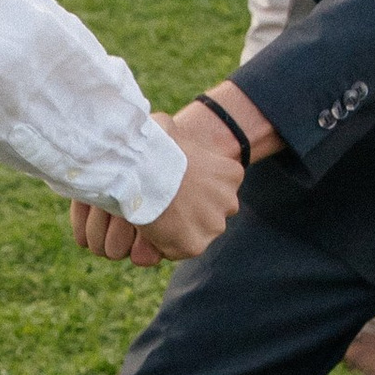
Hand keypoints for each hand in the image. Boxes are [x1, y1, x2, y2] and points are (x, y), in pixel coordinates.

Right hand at [69, 109, 245, 266]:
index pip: (219, 186)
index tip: (176, 183)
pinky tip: (153, 226)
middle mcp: (229, 201)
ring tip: (156, 214)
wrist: (143, 171)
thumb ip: (175, 133)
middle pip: (211, 211)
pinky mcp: (194, 246)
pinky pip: (178, 248)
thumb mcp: (168, 128)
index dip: (195, 187)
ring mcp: (213, 226)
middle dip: (192, 209)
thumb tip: (161, 125)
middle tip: (166, 202)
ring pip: (196, 231)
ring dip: (179, 227)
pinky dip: (165, 242)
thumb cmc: (153, 146)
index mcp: (231, 173)